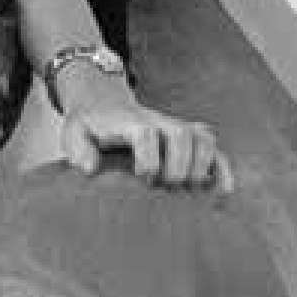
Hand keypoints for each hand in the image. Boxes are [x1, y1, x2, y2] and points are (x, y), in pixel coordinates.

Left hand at [54, 73, 231, 193]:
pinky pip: (214, 149)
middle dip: (179, 164)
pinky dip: (221, 169)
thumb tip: (90, 170)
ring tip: (192, 189)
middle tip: (168, 187)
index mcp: (130, 122)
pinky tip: (223, 192)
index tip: (144, 177)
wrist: (105, 103)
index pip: (145, 133)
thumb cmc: (91, 126)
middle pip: (181, 134)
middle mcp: (159, 122)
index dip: (149, 156)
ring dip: (203, 165)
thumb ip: (78, 150)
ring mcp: (177, 128)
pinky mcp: (189, 139)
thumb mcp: (74, 134)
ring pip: (203, 138)